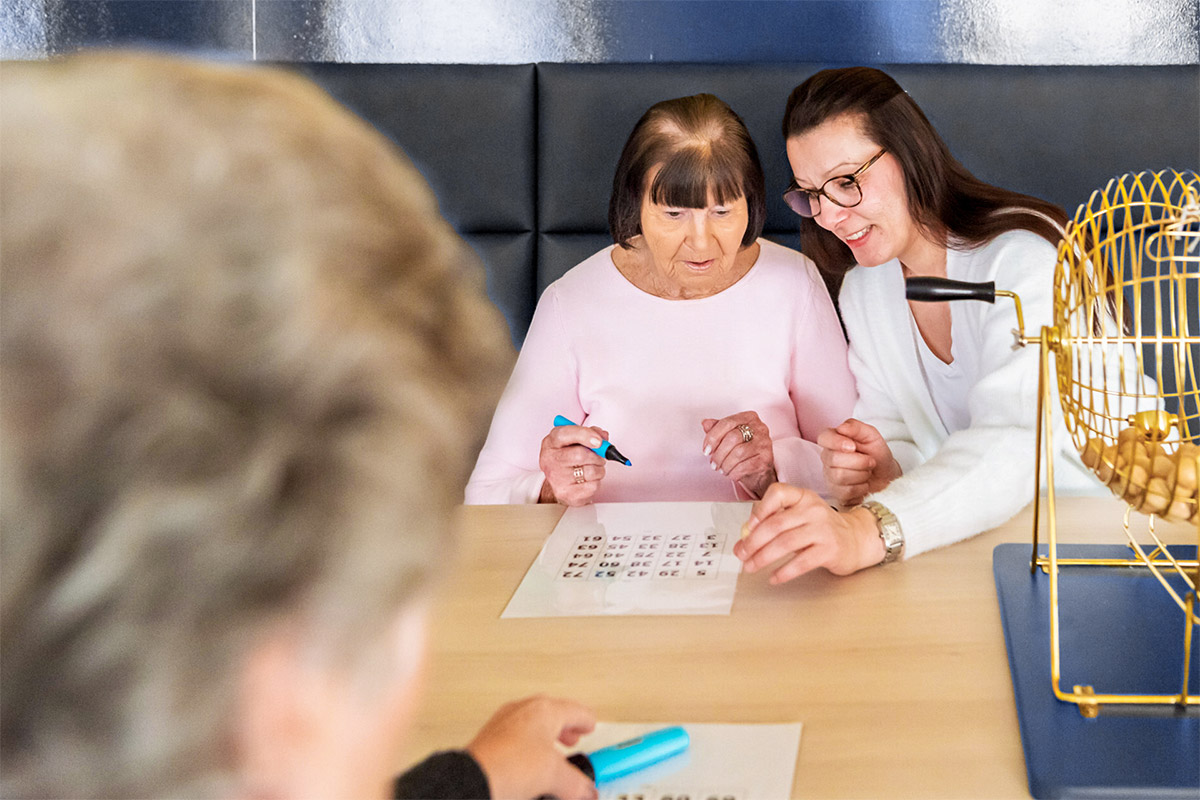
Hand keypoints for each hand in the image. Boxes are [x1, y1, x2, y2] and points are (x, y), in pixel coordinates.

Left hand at [466, 695, 597, 799]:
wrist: (474, 780)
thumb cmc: (509, 765)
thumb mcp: (556, 776)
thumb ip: (577, 784)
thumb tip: (585, 792)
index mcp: (543, 710)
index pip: (574, 710)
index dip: (586, 720)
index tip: (590, 724)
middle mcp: (521, 711)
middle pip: (550, 715)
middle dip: (564, 728)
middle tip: (573, 738)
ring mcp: (502, 724)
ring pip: (531, 726)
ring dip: (545, 739)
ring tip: (551, 757)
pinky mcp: (488, 741)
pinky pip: (515, 739)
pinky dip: (527, 748)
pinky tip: (528, 767)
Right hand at [538, 423, 607, 505]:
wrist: (559, 483)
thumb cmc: (568, 459)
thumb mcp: (575, 440)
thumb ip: (591, 433)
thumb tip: (603, 436)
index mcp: (551, 442)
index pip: (565, 434)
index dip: (585, 435)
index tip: (599, 441)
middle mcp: (550, 459)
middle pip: (581, 454)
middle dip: (597, 456)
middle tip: (599, 457)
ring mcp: (556, 478)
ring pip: (591, 471)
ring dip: (599, 469)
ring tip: (593, 469)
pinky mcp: (566, 493)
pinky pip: (592, 486)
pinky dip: (596, 482)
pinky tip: (588, 480)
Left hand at [701, 411, 775, 498]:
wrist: (759, 470)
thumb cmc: (743, 450)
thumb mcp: (728, 436)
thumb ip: (717, 429)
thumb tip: (705, 423)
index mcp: (749, 417)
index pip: (727, 422)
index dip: (713, 437)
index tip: (706, 449)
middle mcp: (760, 428)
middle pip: (732, 438)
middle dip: (719, 453)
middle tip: (713, 463)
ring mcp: (765, 443)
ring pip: (738, 453)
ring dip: (725, 464)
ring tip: (721, 469)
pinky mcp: (766, 459)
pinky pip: (745, 466)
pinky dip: (734, 472)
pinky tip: (731, 473)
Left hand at [733, 483, 885, 581]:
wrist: (857, 539)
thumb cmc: (822, 529)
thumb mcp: (801, 517)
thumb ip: (776, 522)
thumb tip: (745, 538)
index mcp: (803, 498)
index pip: (778, 493)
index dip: (760, 509)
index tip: (748, 525)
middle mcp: (813, 510)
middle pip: (776, 524)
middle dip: (754, 541)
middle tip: (741, 553)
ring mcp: (823, 530)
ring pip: (785, 543)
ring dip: (763, 557)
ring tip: (751, 567)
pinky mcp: (830, 550)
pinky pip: (802, 562)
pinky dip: (784, 571)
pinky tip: (774, 578)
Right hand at [817, 419, 901, 506]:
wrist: (887, 477)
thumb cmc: (878, 455)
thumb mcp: (872, 436)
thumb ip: (856, 427)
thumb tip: (841, 427)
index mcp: (834, 441)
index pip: (824, 438)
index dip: (836, 442)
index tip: (853, 446)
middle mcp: (828, 458)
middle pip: (833, 459)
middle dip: (859, 461)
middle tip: (871, 461)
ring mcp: (830, 477)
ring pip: (839, 476)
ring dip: (861, 474)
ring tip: (868, 472)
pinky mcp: (837, 493)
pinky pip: (846, 491)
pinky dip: (861, 488)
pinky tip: (864, 484)